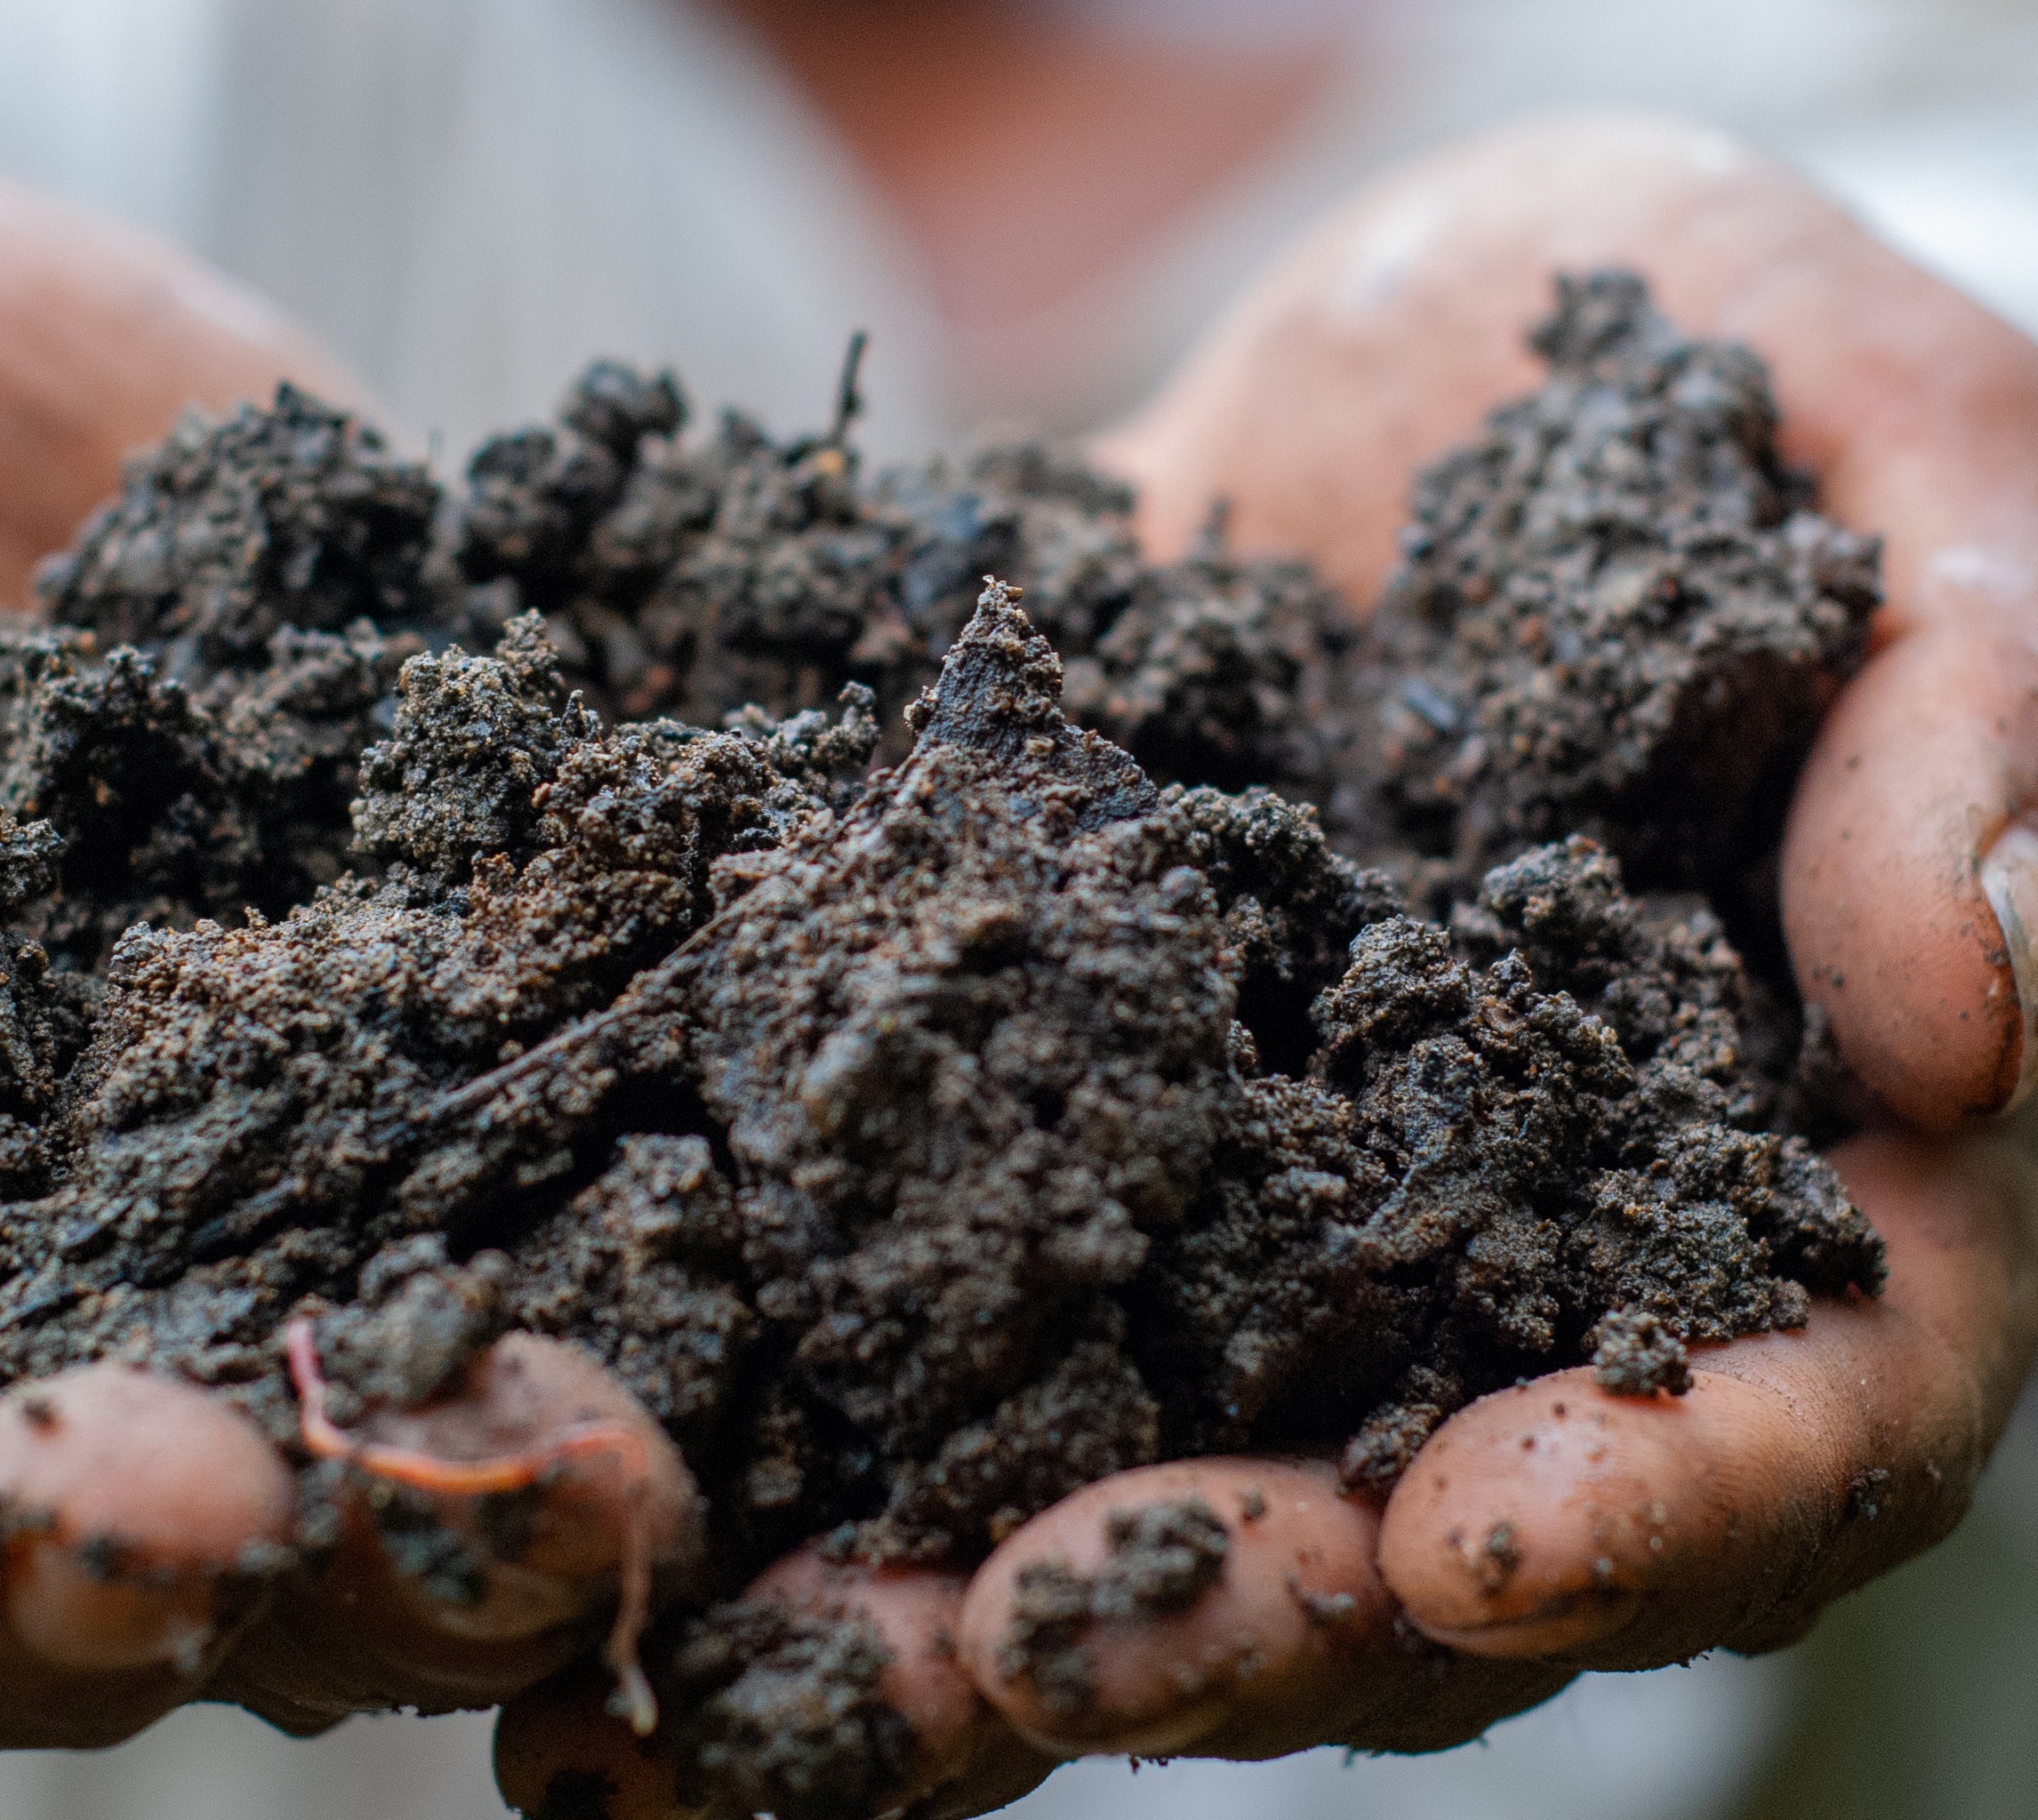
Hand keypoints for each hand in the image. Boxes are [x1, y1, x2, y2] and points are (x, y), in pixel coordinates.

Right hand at [0, 112, 700, 1757]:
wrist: (64, 437)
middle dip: (67, 1570)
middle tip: (193, 1529)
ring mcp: (205, 1246)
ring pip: (286, 1502)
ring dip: (409, 1539)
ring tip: (566, 1490)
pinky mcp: (436, 1163)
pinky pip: (527, 1315)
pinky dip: (625, 1359)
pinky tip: (741, 1356)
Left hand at [495, 115, 2037, 1815]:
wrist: (1378, 356)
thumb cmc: (1699, 359)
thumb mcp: (1886, 439)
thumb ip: (1955, 715)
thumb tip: (1958, 1014)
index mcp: (1797, 1144)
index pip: (1811, 1398)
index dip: (1675, 1497)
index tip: (1479, 1544)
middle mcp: (1527, 1252)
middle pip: (1440, 1531)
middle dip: (1251, 1611)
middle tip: (1046, 1652)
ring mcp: (1278, 1229)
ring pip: (1174, 1492)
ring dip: (996, 1606)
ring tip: (805, 1663)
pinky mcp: (1063, 1156)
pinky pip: (963, 1339)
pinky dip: (835, 1446)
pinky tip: (678, 1525)